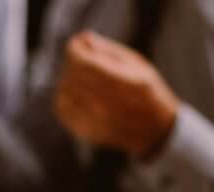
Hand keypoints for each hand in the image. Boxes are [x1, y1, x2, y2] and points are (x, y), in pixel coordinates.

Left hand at [55, 31, 178, 158]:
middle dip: (74, 61)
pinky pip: (61, 107)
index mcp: (121, 83)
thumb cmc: (145, 90)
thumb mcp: (136, 64)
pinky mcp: (83, 130)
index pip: (83, 63)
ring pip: (65, 89)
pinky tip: (77, 91)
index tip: (75, 43)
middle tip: (82, 57)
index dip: (74, 49)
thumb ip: (107, 50)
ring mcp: (92, 120)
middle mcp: (104, 104)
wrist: (152, 129)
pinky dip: (65, 95)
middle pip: (73, 74)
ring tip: (83, 75)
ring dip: (69, 77)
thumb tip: (82, 38)